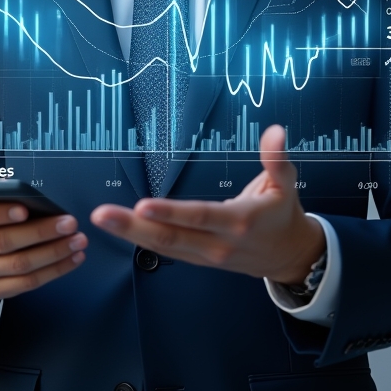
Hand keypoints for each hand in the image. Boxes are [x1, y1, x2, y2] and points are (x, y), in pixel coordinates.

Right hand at [0, 171, 86, 305]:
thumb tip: (4, 182)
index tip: (25, 208)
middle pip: (0, 242)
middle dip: (39, 232)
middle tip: (69, 223)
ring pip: (18, 265)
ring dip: (53, 253)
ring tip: (77, 240)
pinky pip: (26, 284)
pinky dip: (53, 271)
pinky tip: (72, 258)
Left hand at [90, 125, 324, 284]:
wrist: (289, 256)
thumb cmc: (284, 214)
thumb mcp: (286, 184)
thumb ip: (277, 158)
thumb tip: (275, 131)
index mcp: (240, 222)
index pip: (200, 217)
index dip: (171, 213)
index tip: (142, 205)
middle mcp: (219, 244)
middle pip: (171, 237)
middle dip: (133, 226)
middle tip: (102, 214)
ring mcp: (206, 256)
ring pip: (163, 246)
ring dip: (129, 233)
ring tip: (101, 218)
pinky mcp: (198, 259)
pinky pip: (166, 250)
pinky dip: (140, 240)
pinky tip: (120, 228)